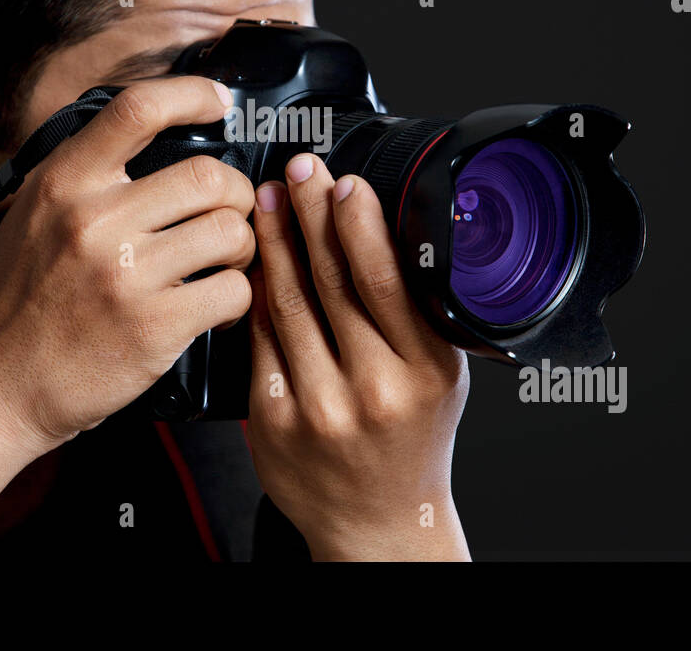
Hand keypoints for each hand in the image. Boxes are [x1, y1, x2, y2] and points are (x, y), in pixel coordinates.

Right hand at [0, 76, 254, 457]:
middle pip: (210, 175)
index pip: (138, 109)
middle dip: (234, 193)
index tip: (219, 102)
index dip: (192, 95)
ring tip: (223, 262)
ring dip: (241, 246)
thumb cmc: (13, 302)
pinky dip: (237, 297)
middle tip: (227, 213)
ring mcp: (125, 275)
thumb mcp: (27, 215)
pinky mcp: (154, 327)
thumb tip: (149, 135)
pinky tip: (216, 306)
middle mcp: (93, 219)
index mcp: (62, 182)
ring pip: (231, 232)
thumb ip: (80, 175)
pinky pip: (233, 291)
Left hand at [246, 153, 470, 560]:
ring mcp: (319, 406)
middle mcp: (373, 388)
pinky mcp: (273, 420)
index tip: (341, 182)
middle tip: (296, 170)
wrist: (376, 520)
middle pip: (330, 280)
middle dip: (309, 214)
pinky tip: (250, 258)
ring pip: (286, 302)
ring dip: (274, 242)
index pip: (384, 279)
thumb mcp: (440, 373)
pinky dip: (253, 291)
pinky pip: (257, 338)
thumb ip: (414, 311)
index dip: (357, 223)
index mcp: (425, 370)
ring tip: (266, 201)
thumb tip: (378, 227)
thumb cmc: (410, 437)